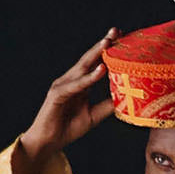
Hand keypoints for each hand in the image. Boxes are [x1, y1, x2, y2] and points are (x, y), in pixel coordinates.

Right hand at [15, 29, 117, 173]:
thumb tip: (126, 98)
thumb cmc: (67, 128)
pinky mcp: (57, 95)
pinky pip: (76, 85)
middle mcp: (71, 80)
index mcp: (79, 83)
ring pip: (82, 67)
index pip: (95, 63)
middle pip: (89, 59)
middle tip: (115, 31)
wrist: (48, 142)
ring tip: (108, 43)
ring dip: (95, 54)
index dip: (107, 51)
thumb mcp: (93, 116)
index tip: (122, 37)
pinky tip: (100, 70)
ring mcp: (62, 85)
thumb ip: (107, 105)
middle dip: (102, 44)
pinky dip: (89, 78)